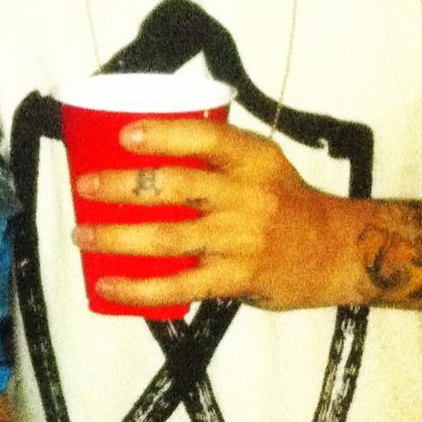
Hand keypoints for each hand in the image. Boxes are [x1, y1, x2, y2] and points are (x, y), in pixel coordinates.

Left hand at [73, 118, 364, 310]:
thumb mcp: (263, 166)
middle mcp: (248, 197)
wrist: (338, 251)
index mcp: (254, 160)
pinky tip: (109, 285)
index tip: (126, 135)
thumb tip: (147, 151)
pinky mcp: (236, 278)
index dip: (164, 134)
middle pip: (177, 186)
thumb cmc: (289, 205)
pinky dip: (138, 287)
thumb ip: (216, 158)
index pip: (208, 137)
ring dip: (117, 237)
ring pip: (169, 236)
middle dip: (123, 186)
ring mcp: (241, 240)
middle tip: (87, 185)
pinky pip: (179, 286)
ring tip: (83, 235)